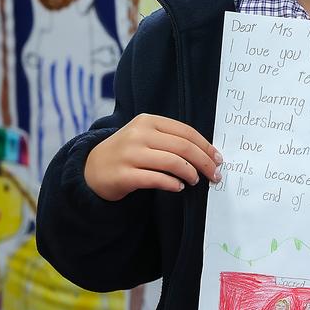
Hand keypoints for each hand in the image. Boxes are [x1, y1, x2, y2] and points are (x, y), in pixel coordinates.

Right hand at [84, 113, 221, 200]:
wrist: (91, 168)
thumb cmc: (127, 153)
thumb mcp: (145, 136)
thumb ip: (170, 139)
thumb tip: (206, 153)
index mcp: (148, 121)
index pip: (186, 132)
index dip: (206, 146)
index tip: (218, 159)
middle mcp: (139, 134)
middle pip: (183, 147)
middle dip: (204, 162)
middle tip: (215, 175)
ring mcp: (130, 154)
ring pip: (172, 162)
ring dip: (190, 173)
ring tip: (195, 180)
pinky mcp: (124, 175)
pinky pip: (156, 179)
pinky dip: (173, 184)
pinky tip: (179, 187)